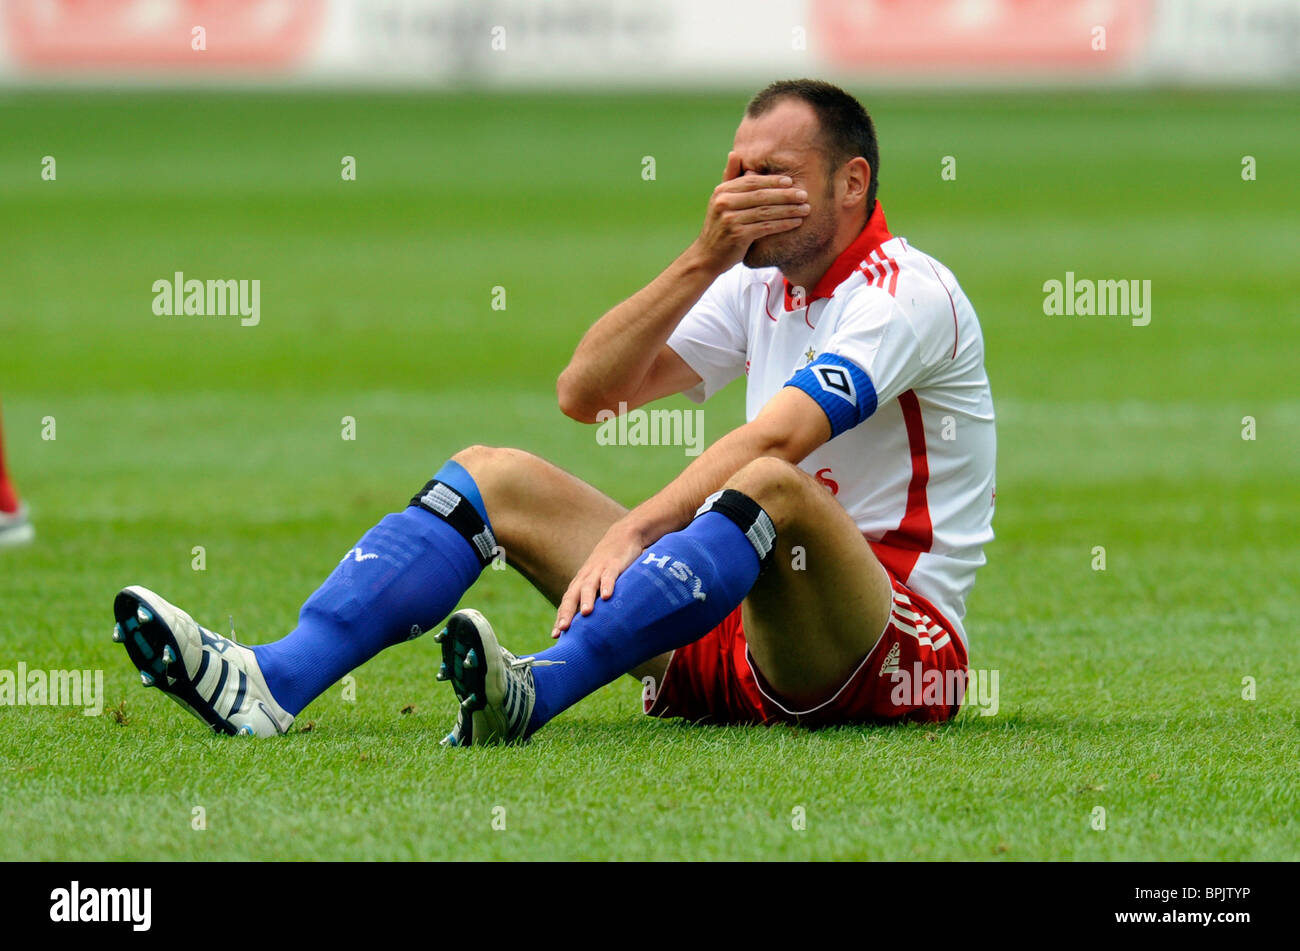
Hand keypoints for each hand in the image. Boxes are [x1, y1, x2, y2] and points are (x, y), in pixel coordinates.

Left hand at [552, 518, 646, 636]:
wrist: (622, 536)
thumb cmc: (609, 565)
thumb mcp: (598, 582)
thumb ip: (595, 600)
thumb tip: (594, 627)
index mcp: (580, 584)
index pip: (567, 603)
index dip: (561, 618)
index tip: (556, 635)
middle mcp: (585, 578)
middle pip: (572, 596)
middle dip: (567, 612)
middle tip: (564, 629)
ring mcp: (598, 570)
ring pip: (589, 586)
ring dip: (586, 600)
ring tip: (586, 613)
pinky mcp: (613, 564)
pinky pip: (609, 576)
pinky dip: (607, 585)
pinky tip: (607, 596)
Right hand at [691, 151, 809, 272]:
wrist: (707, 256)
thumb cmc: (720, 227)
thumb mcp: (721, 201)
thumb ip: (729, 179)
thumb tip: (734, 154)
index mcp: (721, 191)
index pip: (751, 181)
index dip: (772, 181)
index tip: (790, 181)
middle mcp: (724, 203)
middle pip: (761, 195)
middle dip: (785, 195)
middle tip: (804, 195)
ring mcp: (730, 219)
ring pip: (766, 211)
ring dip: (789, 210)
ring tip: (805, 209)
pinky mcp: (738, 235)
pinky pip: (766, 227)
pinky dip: (783, 224)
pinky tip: (796, 222)